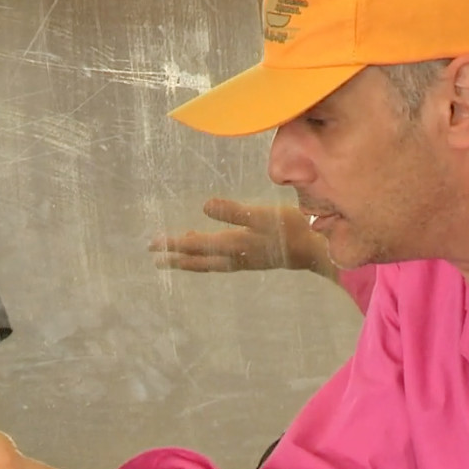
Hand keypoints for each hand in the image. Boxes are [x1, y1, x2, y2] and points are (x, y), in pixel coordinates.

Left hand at [149, 198, 331, 275]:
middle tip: (155, 257)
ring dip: (191, 259)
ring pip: (209, 262)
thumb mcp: (262, 216)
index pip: (194, 244)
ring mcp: (244, 259)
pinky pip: (221, 260)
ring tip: (176, 256)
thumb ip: (234, 212)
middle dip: (176, 257)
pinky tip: (213, 249)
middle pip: (197, 259)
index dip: (173, 243)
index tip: (152, 244)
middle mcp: (233, 256)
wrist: (316, 250)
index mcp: (231, 245)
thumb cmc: (290, 230)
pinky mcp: (254, 258)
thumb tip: (205, 206)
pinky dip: (208, 257)